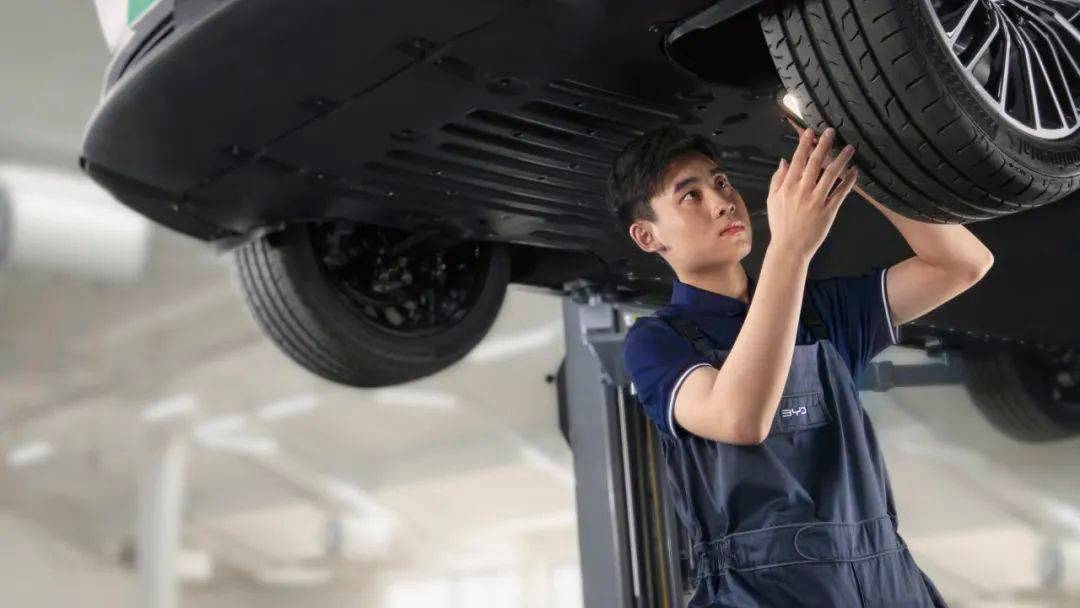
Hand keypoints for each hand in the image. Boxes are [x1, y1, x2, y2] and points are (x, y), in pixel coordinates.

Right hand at [767, 124, 857, 259]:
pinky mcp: (829, 211)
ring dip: (841, 159)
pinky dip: (849, 180)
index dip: (804, 144)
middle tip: (831, 131)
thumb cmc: (780, 224)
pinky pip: (841, 192)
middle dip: (823, 145)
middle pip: (815, 163)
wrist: (789, 248)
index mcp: (787, 187)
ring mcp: (816, 201)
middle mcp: (802, 191)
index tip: (810, 132)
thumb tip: (784, 161)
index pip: (797, 160)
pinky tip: (855, 170)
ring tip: (849, 148)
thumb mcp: (772, 200)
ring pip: (831, 174)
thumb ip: (777, 179)